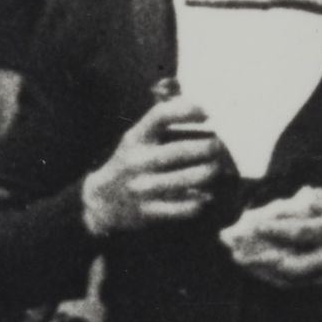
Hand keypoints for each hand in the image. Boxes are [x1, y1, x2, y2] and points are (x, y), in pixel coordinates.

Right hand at [83, 94, 224, 232]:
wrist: (101, 202)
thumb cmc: (130, 163)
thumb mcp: (136, 139)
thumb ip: (161, 125)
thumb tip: (201, 110)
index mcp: (135, 139)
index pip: (160, 116)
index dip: (187, 110)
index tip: (207, 113)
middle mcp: (137, 162)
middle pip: (182, 150)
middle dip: (209, 147)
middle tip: (219, 146)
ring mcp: (142, 188)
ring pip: (189, 179)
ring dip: (210, 172)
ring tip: (215, 168)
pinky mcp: (149, 212)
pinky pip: (186, 207)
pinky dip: (201, 200)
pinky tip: (205, 194)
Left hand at [220, 189, 321, 289]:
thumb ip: (293, 207)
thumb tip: (258, 217)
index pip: (301, 232)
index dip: (272, 229)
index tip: (243, 223)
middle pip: (292, 262)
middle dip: (258, 254)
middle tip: (230, 244)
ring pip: (289, 277)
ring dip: (259, 267)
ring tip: (235, 255)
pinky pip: (293, 284)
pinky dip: (269, 276)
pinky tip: (251, 266)